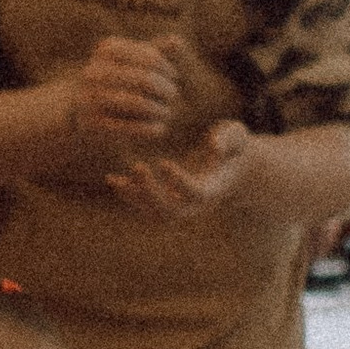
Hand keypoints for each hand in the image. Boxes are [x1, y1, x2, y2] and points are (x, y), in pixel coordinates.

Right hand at [65, 37, 182, 151]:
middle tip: (173, 95)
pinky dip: (148, 128)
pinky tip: (160, 129)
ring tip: (167, 112)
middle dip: (165, 89)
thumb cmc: (116, 78)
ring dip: (159, 110)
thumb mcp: (133, 61)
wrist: (79, 107)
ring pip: (138, 104)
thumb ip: (155, 52)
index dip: (166, 67)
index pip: (149, 57)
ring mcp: (90, 98)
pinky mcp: (91, 123)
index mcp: (107, 50)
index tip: (173, 76)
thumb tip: (178, 41)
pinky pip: (127, 127)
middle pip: (145, 80)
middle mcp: (94, 71)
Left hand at [106, 119, 256, 222]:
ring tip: (115, 180)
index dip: (179, 182)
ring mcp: (181, 206)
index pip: (196, 194)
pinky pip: (145, 206)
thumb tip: (214, 145)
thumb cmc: (234, 146)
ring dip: (134, 198)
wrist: (231, 166)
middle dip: (151, 192)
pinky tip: (112, 180)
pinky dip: (129, 195)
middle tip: (137, 166)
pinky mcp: (169, 201)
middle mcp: (196, 205)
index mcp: (213, 189)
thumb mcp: (237, 135)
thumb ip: (229, 138)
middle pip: (170, 211)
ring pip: (153, 213)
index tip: (163, 162)